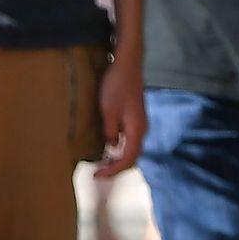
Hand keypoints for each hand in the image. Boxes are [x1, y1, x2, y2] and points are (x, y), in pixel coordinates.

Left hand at [96, 50, 145, 179]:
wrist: (128, 64)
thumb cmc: (116, 85)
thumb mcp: (108, 110)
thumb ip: (110, 131)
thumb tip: (111, 146)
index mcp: (136, 130)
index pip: (128, 159)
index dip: (113, 170)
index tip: (97, 174)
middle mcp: (141, 129)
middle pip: (132, 157)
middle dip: (116, 168)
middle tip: (98, 173)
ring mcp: (139, 123)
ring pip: (131, 148)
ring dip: (118, 159)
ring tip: (102, 163)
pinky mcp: (135, 117)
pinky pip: (130, 140)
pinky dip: (119, 148)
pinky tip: (108, 146)